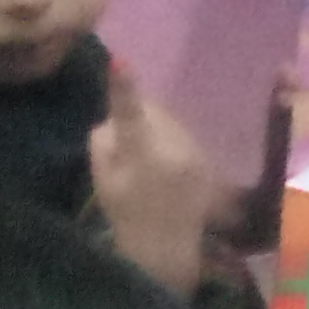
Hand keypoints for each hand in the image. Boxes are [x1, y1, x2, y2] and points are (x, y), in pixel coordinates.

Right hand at [89, 73, 222, 295]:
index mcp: (141, 153)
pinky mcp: (206, 160)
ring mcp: (194, 154)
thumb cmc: (124, 210)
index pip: (129, 113)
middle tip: (128, 141)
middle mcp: (173, 149)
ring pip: (169, 119)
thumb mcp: (102, 175)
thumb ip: (106, 137)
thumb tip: (118, 113)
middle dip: (139, 115)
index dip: (123, 87)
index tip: (120, 62)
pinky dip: (171, 142)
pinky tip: (166, 167)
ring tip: (149, 160)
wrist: (166, 246)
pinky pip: (183, 135)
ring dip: (156, 127)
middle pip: (152, 108)